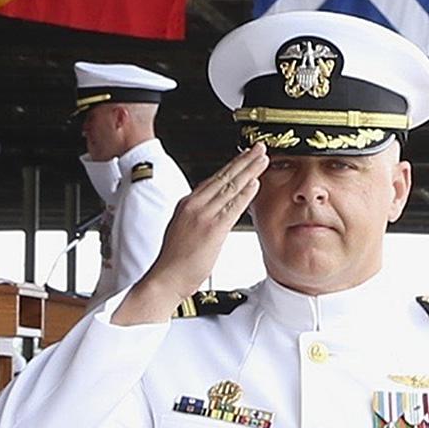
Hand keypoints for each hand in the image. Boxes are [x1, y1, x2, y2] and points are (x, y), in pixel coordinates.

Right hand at [111, 142, 268, 325]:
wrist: (165, 279)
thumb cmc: (174, 262)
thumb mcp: (182, 230)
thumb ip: (196, 217)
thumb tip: (210, 212)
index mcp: (186, 204)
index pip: (213, 180)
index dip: (231, 166)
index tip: (244, 157)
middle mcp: (194, 205)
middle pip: (223, 177)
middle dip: (243, 160)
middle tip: (259, 148)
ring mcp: (203, 216)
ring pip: (230, 187)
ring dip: (249, 171)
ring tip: (263, 159)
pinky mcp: (212, 229)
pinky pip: (232, 207)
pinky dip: (245, 193)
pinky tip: (255, 183)